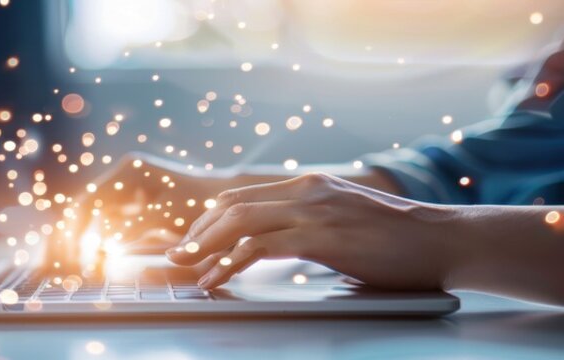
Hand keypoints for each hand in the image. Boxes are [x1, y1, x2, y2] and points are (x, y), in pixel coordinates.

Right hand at [60, 152, 233, 258]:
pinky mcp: (124, 211)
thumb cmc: (204, 206)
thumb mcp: (168, 215)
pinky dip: (85, 248)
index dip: (77, 233)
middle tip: (55, 270)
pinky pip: (96, 229)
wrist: (227, 205)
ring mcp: (120, 193)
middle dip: (64, 240)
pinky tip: (78, 267)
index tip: (75, 260)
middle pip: (78, 210)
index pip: (89, 203)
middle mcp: (119, 178)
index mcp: (128, 171)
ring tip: (60, 271)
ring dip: (69, 246)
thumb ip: (135, 227)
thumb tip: (102, 245)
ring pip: (82, 221)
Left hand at [167, 172, 458, 290]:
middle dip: (196, 232)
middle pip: (231, 206)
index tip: (189, 241)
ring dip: (205, 246)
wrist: (446, 239)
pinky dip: (230, 263)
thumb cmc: (401, 238)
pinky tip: (217, 278)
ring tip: (185, 266)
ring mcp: (314, 210)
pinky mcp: (322, 235)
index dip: (208, 220)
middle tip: (175, 256)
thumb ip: (312, 223)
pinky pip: (260, 247)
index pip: (241, 196)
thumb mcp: (347, 220)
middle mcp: (307, 191)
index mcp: (310, 185)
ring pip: (239, 222)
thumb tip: (278, 242)